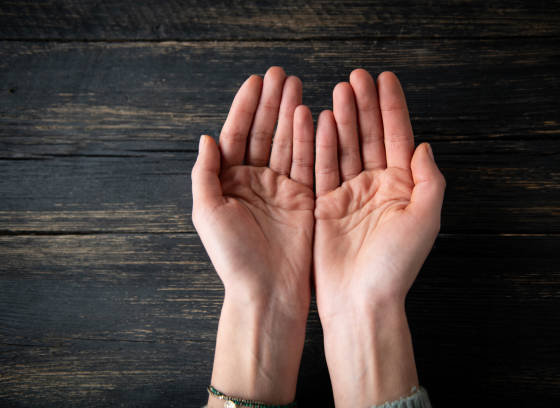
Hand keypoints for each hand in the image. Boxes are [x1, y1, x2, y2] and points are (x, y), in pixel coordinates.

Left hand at [191, 67, 313, 404]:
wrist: (268, 290)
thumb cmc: (233, 257)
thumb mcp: (207, 212)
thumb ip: (205, 173)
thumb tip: (206, 138)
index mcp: (227, 183)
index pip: (235, 136)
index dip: (245, 108)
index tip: (255, 81)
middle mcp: (254, 182)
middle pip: (263, 133)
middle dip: (271, 103)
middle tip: (280, 74)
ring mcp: (280, 188)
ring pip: (285, 142)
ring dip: (290, 113)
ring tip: (296, 86)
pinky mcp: (303, 198)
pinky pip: (306, 162)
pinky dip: (309, 139)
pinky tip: (311, 115)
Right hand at [313, 69, 444, 406]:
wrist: (361, 300)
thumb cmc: (396, 266)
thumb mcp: (425, 219)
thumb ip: (429, 180)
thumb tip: (423, 146)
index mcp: (403, 188)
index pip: (397, 137)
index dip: (392, 107)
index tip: (386, 79)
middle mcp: (377, 187)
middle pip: (370, 136)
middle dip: (365, 105)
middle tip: (356, 76)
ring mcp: (350, 195)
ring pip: (345, 147)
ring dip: (342, 118)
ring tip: (338, 91)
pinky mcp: (325, 205)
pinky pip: (323, 168)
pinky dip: (321, 144)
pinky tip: (318, 121)